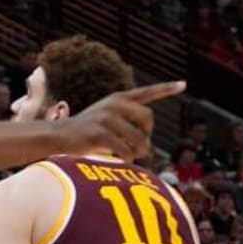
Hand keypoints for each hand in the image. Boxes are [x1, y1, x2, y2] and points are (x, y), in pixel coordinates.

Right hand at [57, 82, 184, 161]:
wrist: (60, 136)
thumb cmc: (86, 131)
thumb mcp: (105, 117)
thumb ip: (125, 121)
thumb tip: (147, 142)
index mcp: (117, 99)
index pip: (146, 92)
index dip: (166, 88)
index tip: (183, 84)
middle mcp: (114, 104)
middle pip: (148, 119)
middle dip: (147, 136)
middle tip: (139, 146)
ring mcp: (107, 118)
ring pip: (139, 140)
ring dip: (137, 152)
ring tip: (128, 156)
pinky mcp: (101, 133)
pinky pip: (126, 151)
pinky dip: (125, 159)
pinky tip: (118, 159)